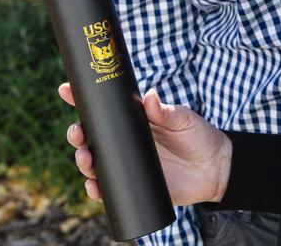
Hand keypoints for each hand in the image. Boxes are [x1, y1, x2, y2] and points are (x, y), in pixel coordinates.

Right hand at [58, 82, 232, 204]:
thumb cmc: (198, 136)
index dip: (80, 101)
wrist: (215, 168)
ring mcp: (126, 165)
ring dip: (83, 161)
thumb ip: (167, 111)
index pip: (102, 110)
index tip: (65, 90)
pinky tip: (94, 187)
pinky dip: (97, 190)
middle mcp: (124, 143)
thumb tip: (150, 98)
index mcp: (132, 121)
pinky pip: (108, 190)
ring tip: (85, 158)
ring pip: (94, 164)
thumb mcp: (184, 119)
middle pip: (91, 138)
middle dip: (77, 134)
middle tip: (77, 132)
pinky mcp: (132, 186)